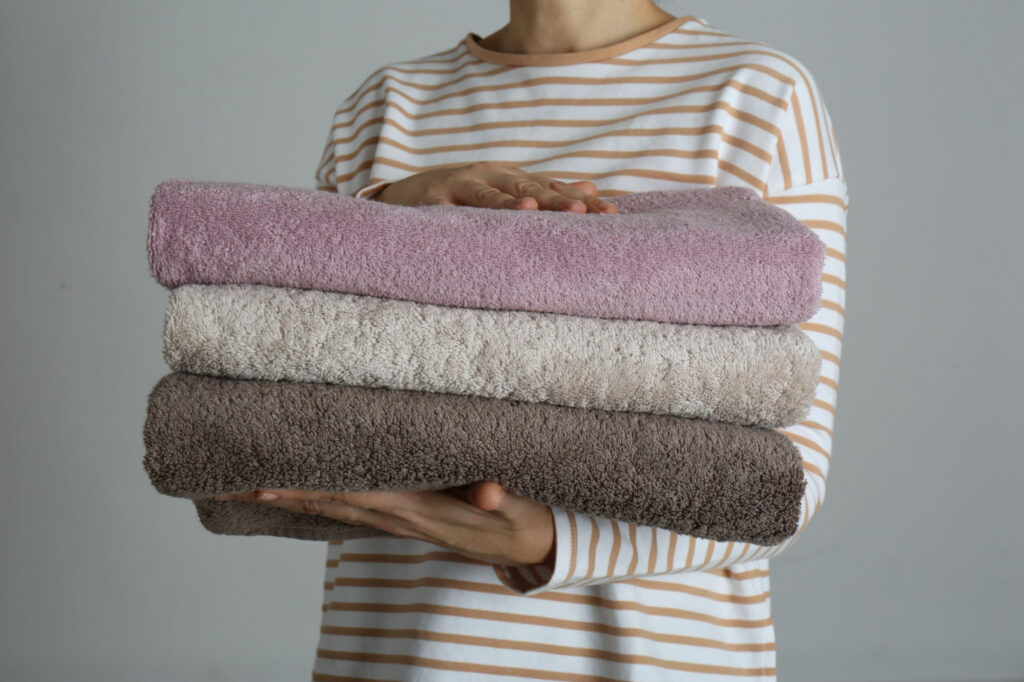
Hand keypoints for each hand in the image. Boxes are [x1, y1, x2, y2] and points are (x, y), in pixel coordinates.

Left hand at [214, 481, 555, 568]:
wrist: (526, 544)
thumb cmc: (519, 518)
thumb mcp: (517, 506)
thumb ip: (501, 497)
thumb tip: (487, 491)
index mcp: (417, 507)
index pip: (350, 495)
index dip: (306, 488)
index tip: (263, 482)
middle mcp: (397, 515)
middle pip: (327, 503)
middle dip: (279, 492)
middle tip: (230, 481)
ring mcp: (396, 518)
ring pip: (332, 505)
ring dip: (290, 495)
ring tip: (248, 482)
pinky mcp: (401, 515)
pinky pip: (349, 506)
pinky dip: (317, 496)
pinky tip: (298, 487)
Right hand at [374, 160, 617, 213]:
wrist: (405, 194)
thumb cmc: (464, 196)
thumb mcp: (506, 189)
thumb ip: (546, 190)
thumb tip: (591, 187)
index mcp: (513, 178)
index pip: (553, 188)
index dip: (581, 201)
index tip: (611, 214)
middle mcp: (491, 177)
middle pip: (528, 188)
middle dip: (555, 200)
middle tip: (582, 212)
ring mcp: (460, 185)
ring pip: (488, 196)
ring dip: (508, 203)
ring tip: (530, 210)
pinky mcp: (432, 200)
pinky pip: (447, 212)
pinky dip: (458, 217)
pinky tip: (470, 224)